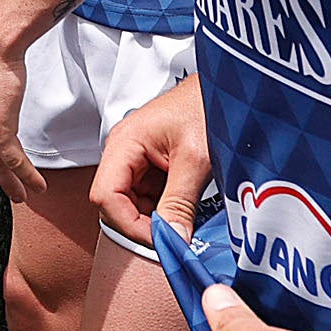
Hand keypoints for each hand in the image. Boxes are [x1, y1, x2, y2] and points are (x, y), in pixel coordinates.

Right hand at [90, 75, 209, 246]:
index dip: (129, 224)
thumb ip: (180, 202)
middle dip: (141, 224)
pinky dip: (163, 209)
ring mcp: (135, 160)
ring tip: (182, 221)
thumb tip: (172, 239)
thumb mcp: (195, 160)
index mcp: (124, 143)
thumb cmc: (206, 108)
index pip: (106, 196)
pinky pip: (146, 197)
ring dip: (153, 218)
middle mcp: (123, 152)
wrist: (225, 90)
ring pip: (130, 204)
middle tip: (172, 236)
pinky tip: (183, 209)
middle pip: (114, 203)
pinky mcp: (150, 166)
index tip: (158, 239)